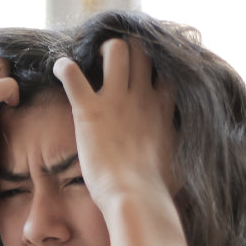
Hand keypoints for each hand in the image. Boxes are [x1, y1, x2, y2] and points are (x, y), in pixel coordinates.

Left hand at [53, 38, 175, 213]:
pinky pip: (72, 74)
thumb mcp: (179, 161)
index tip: (146, 67)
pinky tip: (59, 68)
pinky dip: (63, 67)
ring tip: (92, 60)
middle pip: (142, 49)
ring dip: (101, 50)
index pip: (167, 68)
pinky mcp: (89, 110)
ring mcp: (116, 100)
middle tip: (114, 59)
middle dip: (129, 47)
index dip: (157, 62)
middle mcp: (142, 97)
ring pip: (115, 49)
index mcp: (163, 108)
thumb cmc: (157, 188)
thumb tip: (186, 153)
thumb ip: (178, 145)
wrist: (136, 197)